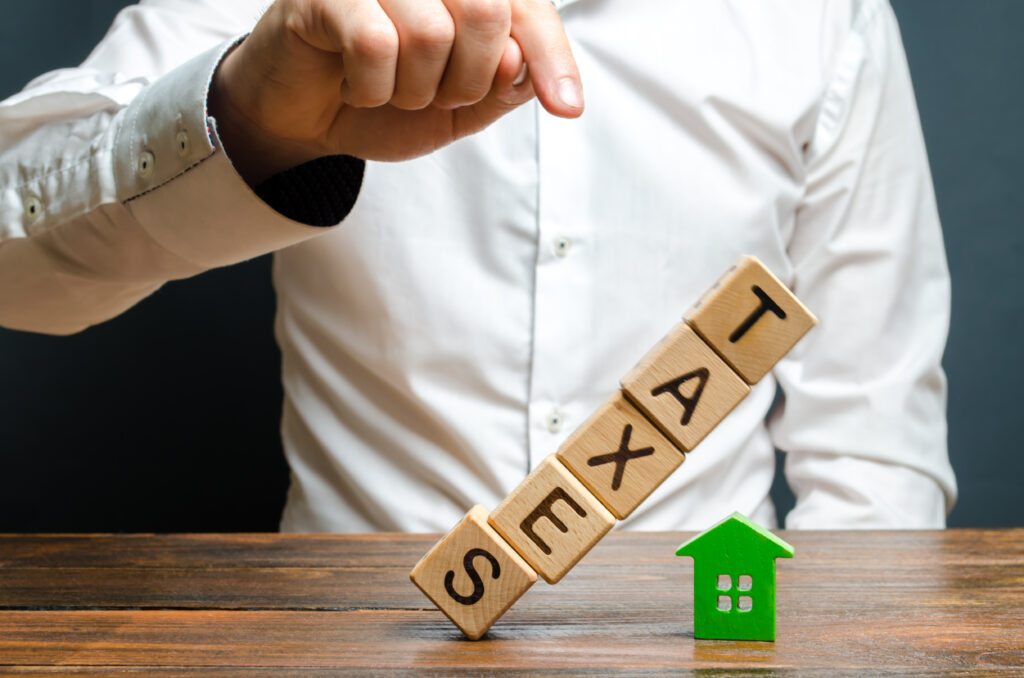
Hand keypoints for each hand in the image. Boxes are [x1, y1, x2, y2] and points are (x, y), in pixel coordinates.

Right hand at [209, 0, 582, 184]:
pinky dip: (370, 89)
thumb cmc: (385, 96)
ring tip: (389, 88)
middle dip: (467, 80)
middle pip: (486, 13)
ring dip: (413, 90)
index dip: (553, 58)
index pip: (527, 9)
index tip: (567, 107)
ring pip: (430, 35)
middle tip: (435, 95)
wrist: (307, 116)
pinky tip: (354, 84)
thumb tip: (522, 65)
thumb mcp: (459, 106)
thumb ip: (500, 86)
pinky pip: (373, 45)